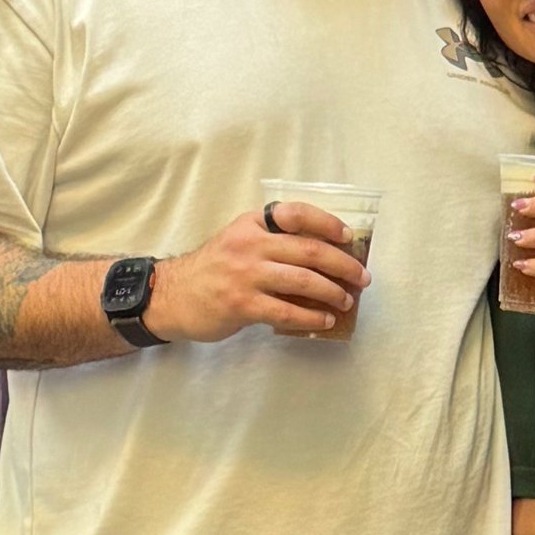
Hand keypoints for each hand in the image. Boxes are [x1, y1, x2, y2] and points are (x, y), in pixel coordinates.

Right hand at [144, 204, 370, 341]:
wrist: (172, 296)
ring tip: (346, 301)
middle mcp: (250, 244)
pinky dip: (311, 317)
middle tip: (361, 277)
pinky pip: (286, 311)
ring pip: (302, 281)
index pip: (296, 214)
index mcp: (252, 224)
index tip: (348, 237)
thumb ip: (272, 242)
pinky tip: (324, 321)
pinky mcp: (242, 304)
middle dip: (343, 264)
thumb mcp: (238, 241)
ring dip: (332, 292)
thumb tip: (322, 256)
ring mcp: (245, 275)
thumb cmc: (213, 271)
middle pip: (309, 250)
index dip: (328, 223)